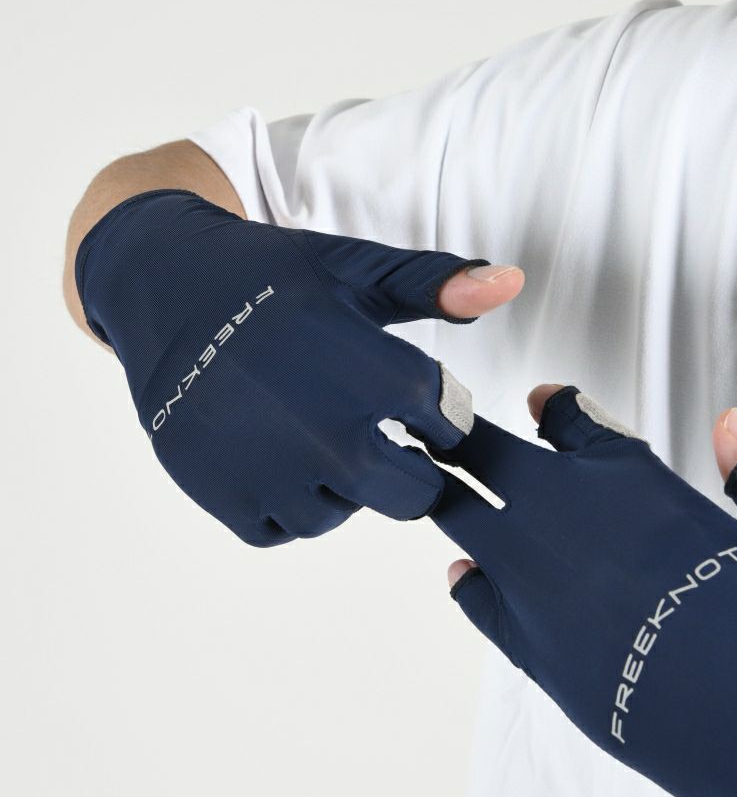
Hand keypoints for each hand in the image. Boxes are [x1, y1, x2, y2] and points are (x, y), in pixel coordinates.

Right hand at [75, 188, 521, 545]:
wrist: (164, 286)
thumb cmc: (272, 276)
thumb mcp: (356, 268)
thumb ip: (436, 284)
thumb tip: (511, 284)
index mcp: (373, 373)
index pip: (450, 428)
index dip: (441, 418)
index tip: (421, 407)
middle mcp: (327, 434)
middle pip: (412, 497)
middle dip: (409, 470)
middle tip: (381, 437)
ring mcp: (273, 472)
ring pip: (342, 514)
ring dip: (342, 486)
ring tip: (315, 436)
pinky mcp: (224, 496)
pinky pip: (283, 528)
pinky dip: (286, 502)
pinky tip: (276, 455)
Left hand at [446, 385, 736, 585]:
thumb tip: (731, 425)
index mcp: (642, 486)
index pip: (569, 420)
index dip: (551, 406)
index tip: (541, 402)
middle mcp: (582, 529)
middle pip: (491, 460)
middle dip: (461, 436)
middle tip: (439, 425)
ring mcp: (551, 597)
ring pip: (468, 525)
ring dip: (453, 500)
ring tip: (434, 482)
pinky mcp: (545, 664)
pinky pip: (480, 606)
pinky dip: (469, 583)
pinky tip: (465, 573)